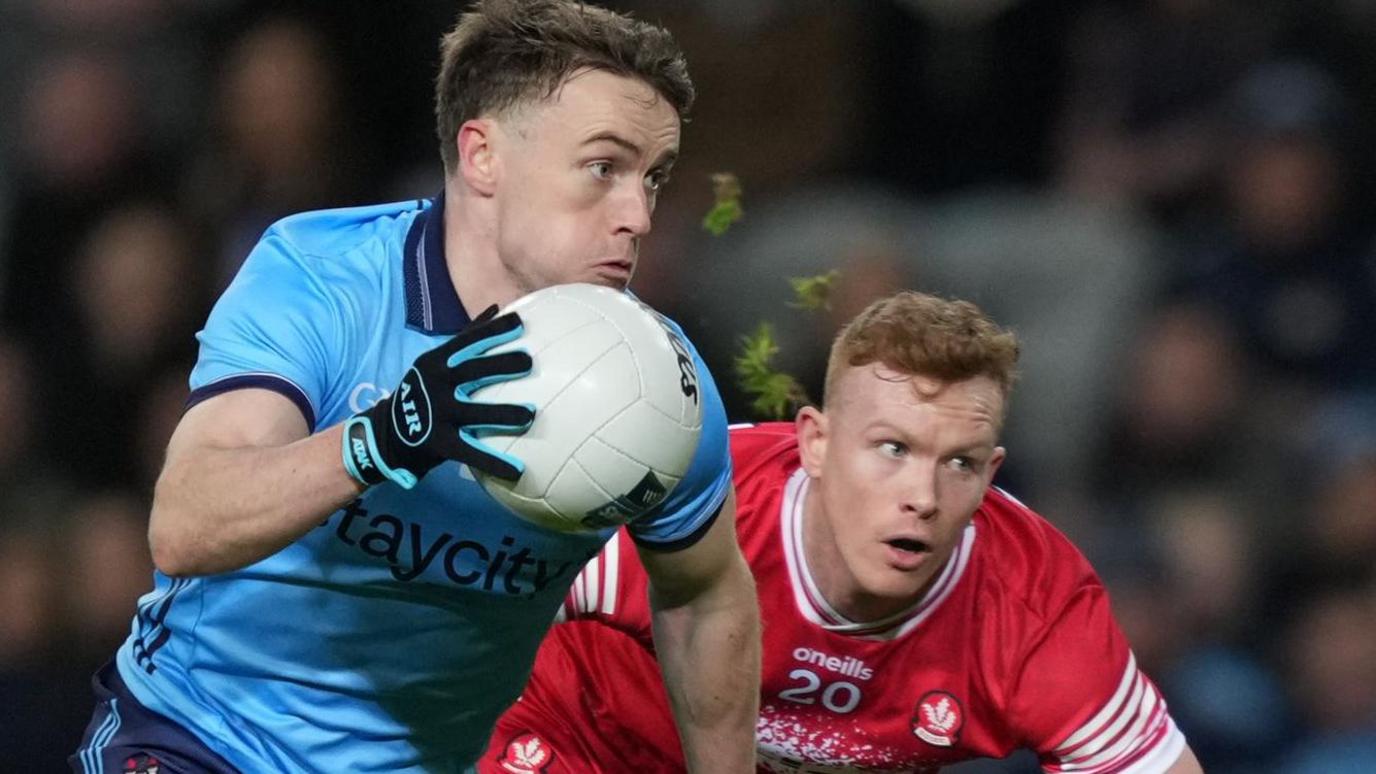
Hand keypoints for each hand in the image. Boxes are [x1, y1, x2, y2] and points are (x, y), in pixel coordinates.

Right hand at [342, 306, 533, 488]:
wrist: (384, 432)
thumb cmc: (422, 391)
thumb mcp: (436, 361)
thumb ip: (467, 337)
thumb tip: (496, 308)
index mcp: (437, 361)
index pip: (468, 341)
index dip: (493, 331)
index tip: (520, 322)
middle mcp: (436, 384)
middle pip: (472, 372)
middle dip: (500, 365)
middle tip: (529, 362)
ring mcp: (436, 414)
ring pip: (474, 412)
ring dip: (502, 413)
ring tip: (530, 414)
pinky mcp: (438, 443)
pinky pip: (471, 453)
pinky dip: (494, 463)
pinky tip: (517, 471)